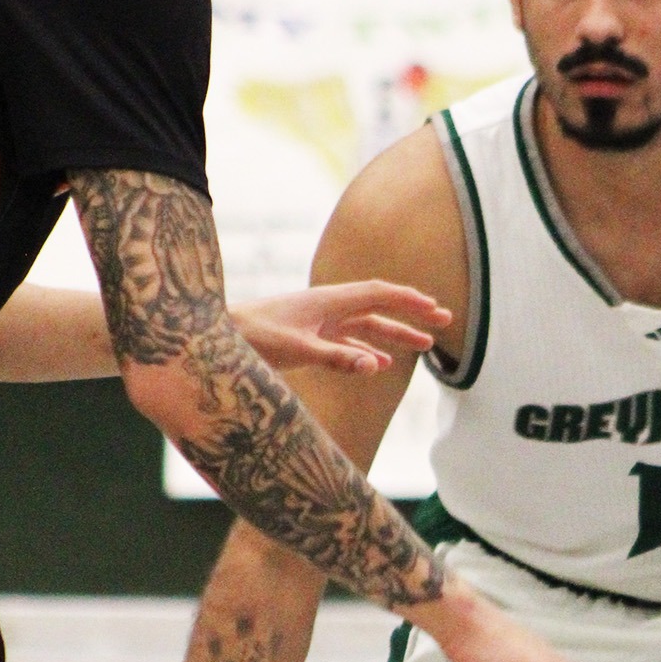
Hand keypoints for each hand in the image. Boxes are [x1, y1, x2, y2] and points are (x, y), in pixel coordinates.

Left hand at [229, 280, 450, 373]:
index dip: (409, 301)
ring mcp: (318, 323)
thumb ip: (337, 358)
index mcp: (329, 301)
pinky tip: (379, 365)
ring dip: (394, 335)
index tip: (435, 309)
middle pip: (379, 308)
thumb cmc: (252, 337)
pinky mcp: (307, 339)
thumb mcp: (297, 349)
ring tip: (424, 347)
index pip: (379, 294)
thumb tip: (375, 366)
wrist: (217, 336)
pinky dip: (366, 351)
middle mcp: (328, 308)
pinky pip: (347, 342)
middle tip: (442, 322)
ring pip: (366, 326)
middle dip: (411, 315)